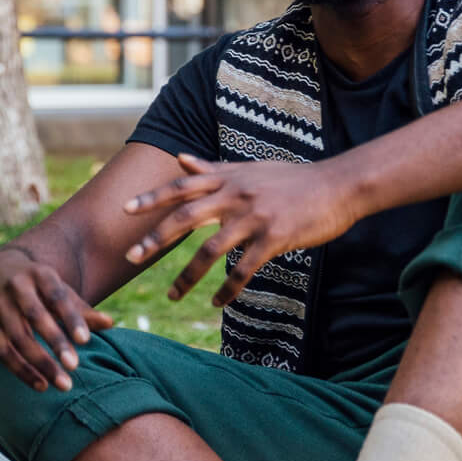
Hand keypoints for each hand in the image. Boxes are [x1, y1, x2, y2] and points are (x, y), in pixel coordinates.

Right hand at [0, 248, 113, 393]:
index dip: (71, 318)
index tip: (85, 341)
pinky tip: (40, 384)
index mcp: (39, 274)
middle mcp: (16, 285)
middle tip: (74, 367)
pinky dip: (20, 370)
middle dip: (55, 342)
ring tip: (63, 384)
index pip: (56, 296)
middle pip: (35, 316)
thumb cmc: (38, 287)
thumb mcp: (59, 290)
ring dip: (39, 363)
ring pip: (17, 337)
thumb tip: (111, 324)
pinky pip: (1, 350)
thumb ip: (82, 310)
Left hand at [122, 156, 361, 307]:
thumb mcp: (249, 169)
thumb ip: (213, 168)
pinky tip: (217, 303)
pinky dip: (227, 289)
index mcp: (227, 178)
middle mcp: (235, 195)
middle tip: (131, 256)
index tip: (124, 209)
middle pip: (186, 217)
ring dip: (188, 276)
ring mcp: (254, 217)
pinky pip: (243, 269)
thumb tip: (181, 157)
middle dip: (156, 238)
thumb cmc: (291, 179)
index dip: (152, 198)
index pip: (181, 186)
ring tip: (172, 296)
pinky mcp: (274, 238)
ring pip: (210, 250)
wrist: (337, 186)